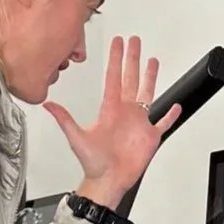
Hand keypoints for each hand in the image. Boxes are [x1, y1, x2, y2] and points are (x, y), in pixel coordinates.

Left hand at [43, 35, 180, 208]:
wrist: (108, 181)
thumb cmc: (93, 163)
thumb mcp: (77, 138)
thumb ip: (64, 119)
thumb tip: (48, 105)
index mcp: (110, 109)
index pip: (113, 77)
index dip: (115, 59)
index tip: (117, 43)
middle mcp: (125, 112)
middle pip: (131, 78)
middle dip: (133, 59)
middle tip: (135, 41)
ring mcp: (138, 123)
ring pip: (147, 94)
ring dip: (150, 78)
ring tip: (153, 61)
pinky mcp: (150, 137)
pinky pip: (163, 123)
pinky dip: (170, 115)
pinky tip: (175, 106)